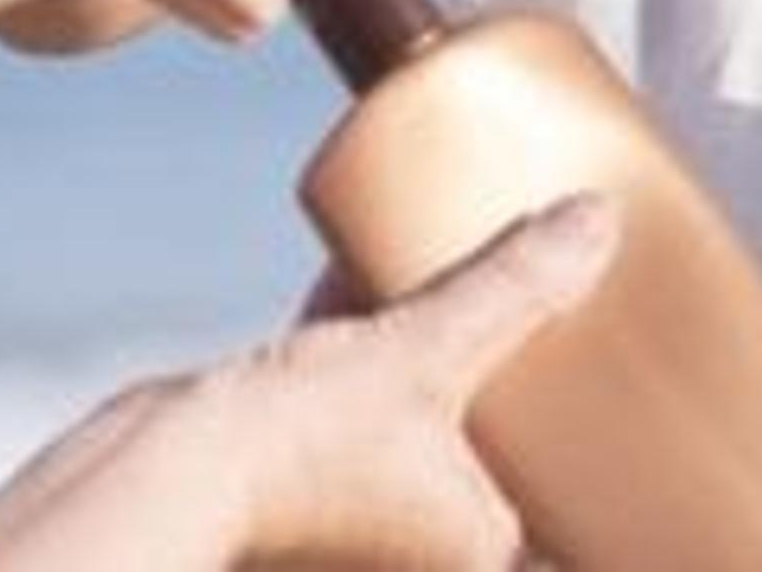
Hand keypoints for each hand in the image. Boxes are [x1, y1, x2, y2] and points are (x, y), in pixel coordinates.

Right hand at [196, 193, 618, 567]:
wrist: (160, 472)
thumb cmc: (300, 448)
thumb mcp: (426, 351)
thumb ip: (512, 290)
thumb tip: (595, 223)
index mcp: (477, 548)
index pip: (560, 511)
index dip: (579, 459)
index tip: (601, 394)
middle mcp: (420, 544)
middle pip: (487, 450)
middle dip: (506, 385)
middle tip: (549, 318)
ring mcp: (354, 511)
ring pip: (417, 416)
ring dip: (434, 350)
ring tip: (468, 273)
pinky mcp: (295, 470)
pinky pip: (353, 393)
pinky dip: (364, 336)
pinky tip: (370, 264)